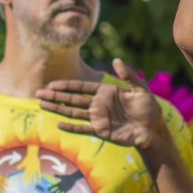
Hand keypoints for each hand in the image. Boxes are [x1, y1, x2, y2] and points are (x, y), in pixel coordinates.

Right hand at [38, 61, 169, 155]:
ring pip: (74, 112)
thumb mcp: (140, 89)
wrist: (153, 129)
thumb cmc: (149, 108)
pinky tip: (59, 124)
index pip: (82, 87)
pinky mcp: (102, 131)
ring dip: (58, 109)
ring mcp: (99, 118)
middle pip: (73, 99)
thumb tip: (116, 60)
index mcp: (106, 92)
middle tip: (39, 93)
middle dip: (56, 96)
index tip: (52, 84)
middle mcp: (99, 104)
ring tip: (42, 105)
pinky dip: (72, 127)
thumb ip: (128, 76)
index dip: (67, 86)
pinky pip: (83, 129)